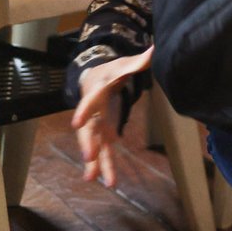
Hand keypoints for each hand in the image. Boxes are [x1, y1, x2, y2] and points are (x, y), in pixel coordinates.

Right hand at [72, 46, 153, 186]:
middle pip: (89, 128)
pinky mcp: (103, 133)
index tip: (76, 123)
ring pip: (95, 145)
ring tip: (93, 179)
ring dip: (95, 162)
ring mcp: (96, 125)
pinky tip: (102, 181)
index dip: (83, 111)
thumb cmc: (110, 71)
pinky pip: (103, 151)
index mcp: (96, 92)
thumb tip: (156, 49)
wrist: (95, 78)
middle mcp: (93, 112)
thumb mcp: (123, 64)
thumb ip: (138, 61)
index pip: (89, 101)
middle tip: (88, 157)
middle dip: (88, 143)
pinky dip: (102, 165)